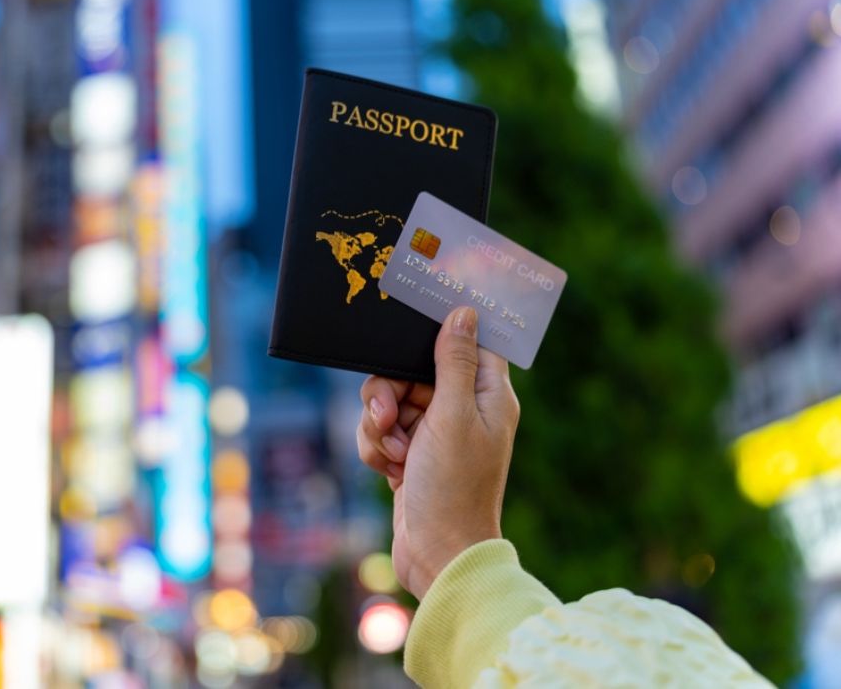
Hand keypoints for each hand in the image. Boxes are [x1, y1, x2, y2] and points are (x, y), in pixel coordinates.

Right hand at [357, 306, 519, 598]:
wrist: (437, 555)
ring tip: (394, 453)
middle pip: (413, 370)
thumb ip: (453, 362)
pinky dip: (378, 447)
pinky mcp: (411, 455)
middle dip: (390, 392)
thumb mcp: (453, 415)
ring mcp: (435, 433)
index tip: (410, 327)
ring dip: (380, 425)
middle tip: (388, 415)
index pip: (466, 342)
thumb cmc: (454, 487)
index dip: (439, 332)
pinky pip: (381, 431)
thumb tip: (464, 312)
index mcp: (487, 394)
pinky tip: (390, 471)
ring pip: (390, 400)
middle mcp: (463, 409)